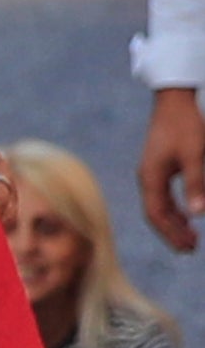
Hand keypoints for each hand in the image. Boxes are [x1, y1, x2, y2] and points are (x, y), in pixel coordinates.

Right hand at [143, 90, 201, 252]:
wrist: (175, 99)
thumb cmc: (186, 125)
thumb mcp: (196, 155)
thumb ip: (196, 184)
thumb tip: (199, 214)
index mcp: (151, 177)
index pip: (157, 214)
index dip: (171, 234)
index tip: (189, 248)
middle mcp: (148, 177)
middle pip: (156, 213)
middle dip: (173, 233)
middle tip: (191, 249)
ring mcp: (153, 171)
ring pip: (160, 205)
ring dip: (175, 222)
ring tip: (191, 236)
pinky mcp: (161, 165)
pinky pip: (164, 194)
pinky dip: (176, 208)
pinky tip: (188, 212)